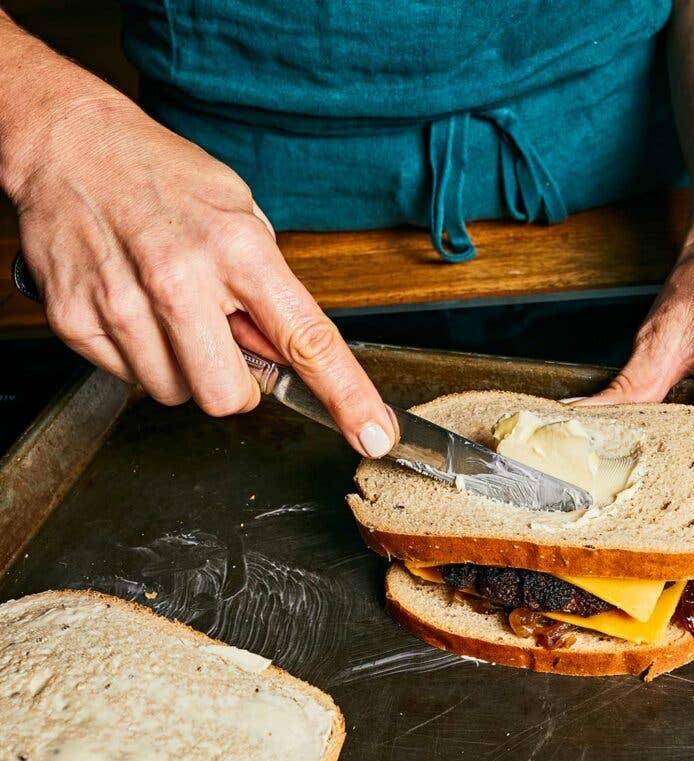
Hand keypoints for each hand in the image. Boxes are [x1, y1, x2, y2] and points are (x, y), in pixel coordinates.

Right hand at [7, 87, 395, 456]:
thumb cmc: (164, 177)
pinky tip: (136, 308)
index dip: (347, 397)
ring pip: (175, 394)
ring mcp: (123, 304)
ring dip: (185, 369)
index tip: (375, 436)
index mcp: (238, 250)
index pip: (307, 342)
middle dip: (236, 384)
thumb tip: (289, 352)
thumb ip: (271, 286)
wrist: (71, 144)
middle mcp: (180, 280)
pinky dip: (141, 357)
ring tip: (171, 311)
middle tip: (225, 344)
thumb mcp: (242, 212)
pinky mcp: (76, 320)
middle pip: (228, 397)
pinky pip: (128, 379)